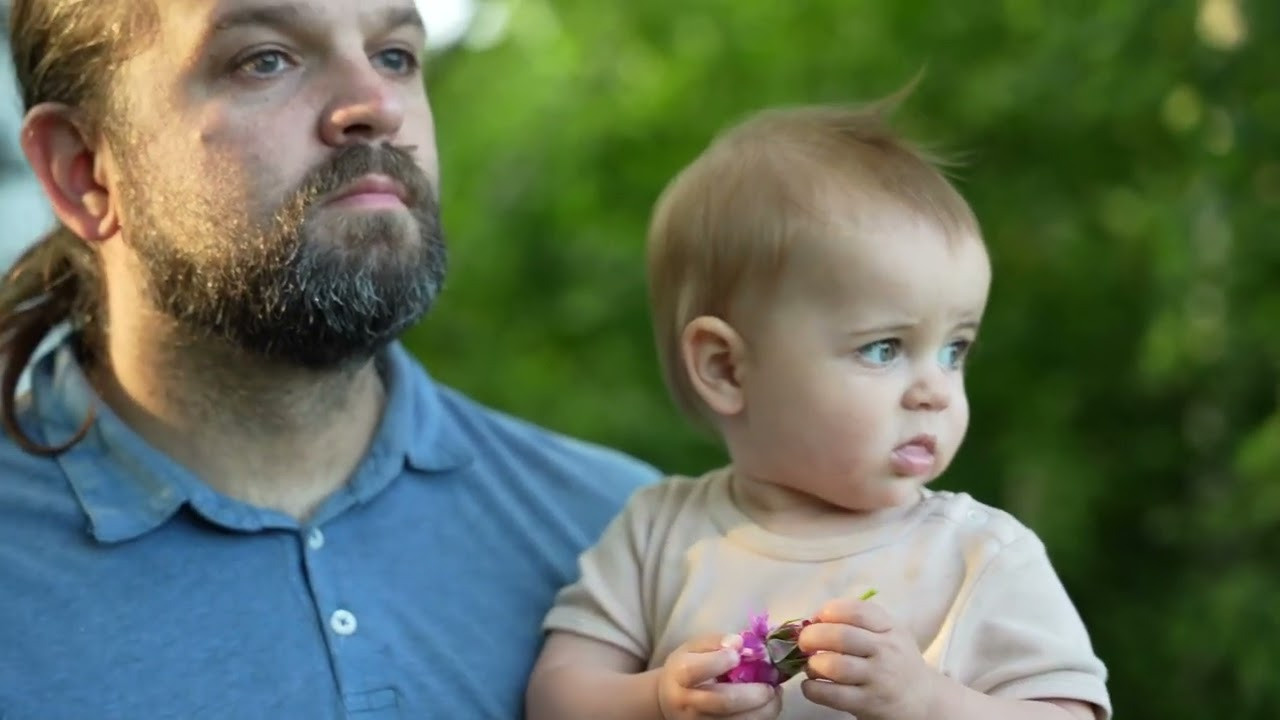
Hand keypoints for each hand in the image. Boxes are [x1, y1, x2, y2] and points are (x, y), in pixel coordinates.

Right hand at [657, 634, 782, 719]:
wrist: (670, 701)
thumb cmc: (686, 668)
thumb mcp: (693, 647)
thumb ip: (715, 641)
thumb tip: (738, 643)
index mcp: (680, 675)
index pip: (696, 670)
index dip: (720, 661)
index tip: (738, 653)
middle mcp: (688, 703)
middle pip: (722, 702)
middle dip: (753, 693)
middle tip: (771, 685)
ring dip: (764, 709)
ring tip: (774, 694)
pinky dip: (762, 717)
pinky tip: (768, 705)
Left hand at [797, 598, 939, 719]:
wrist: (923, 700)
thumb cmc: (897, 661)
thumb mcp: (890, 633)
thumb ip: (859, 621)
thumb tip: (814, 619)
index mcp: (890, 628)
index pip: (856, 611)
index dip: (829, 611)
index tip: (817, 618)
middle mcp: (886, 651)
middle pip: (841, 637)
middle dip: (813, 636)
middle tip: (804, 642)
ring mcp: (878, 679)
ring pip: (835, 666)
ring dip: (813, 664)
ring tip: (811, 665)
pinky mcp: (868, 704)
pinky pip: (832, 695)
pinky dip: (813, 689)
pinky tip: (811, 686)